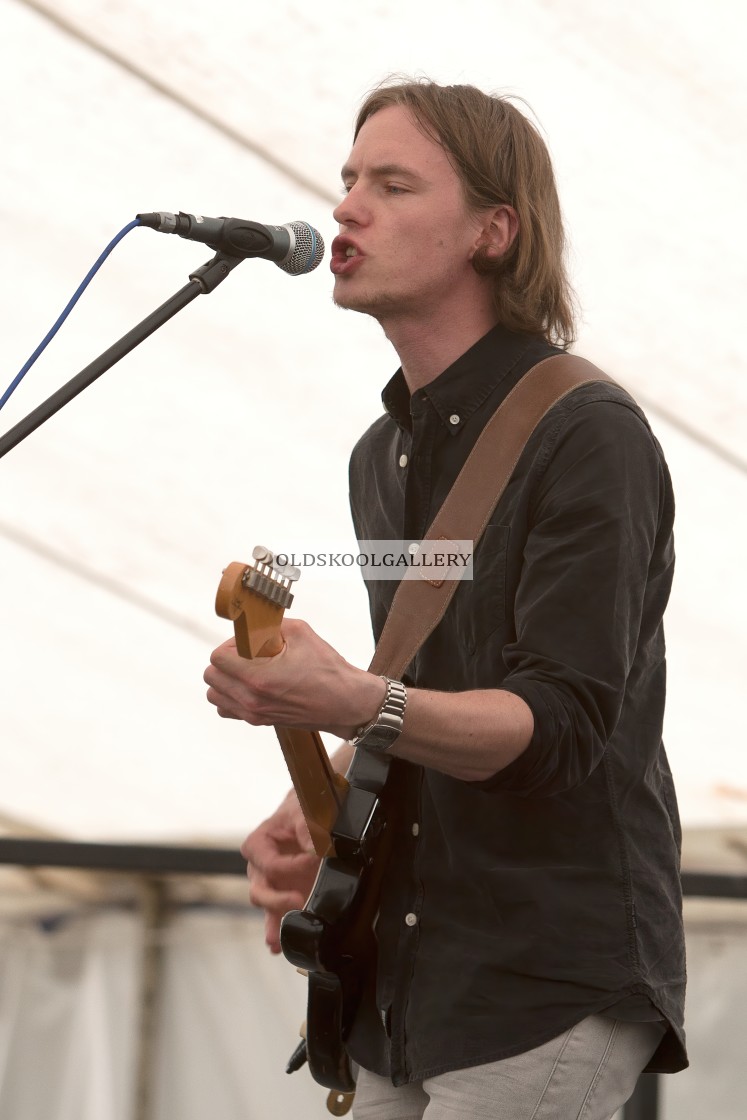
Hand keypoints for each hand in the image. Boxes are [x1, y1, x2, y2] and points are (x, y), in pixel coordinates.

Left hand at [204, 618, 384, 739]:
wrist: (345, 703)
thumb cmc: (327, 670)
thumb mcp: (301, 633)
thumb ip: (270, 625)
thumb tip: (252, 624)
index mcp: (258, 677)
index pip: (217, 658)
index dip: (230, 645)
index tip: (247, 644)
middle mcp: (251, 698)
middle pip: (211, 676)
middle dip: (225, 660)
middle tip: (247, 655)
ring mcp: (253, 713)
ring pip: (215, 694)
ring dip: (224, 680)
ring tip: (247, 671)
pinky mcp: (258, 722)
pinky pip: (226, 709)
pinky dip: (231, 697)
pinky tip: (250, 687)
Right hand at [241, 793, 319, 952]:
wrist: (313, 810)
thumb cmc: (302, 807)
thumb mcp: (304, 812)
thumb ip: (307, 830)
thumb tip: (314, 851)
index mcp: (258, 844)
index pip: (270, 864)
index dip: (291, 865)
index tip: (313, 860)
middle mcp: (260, 867)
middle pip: (260, 891)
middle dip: (277, 900)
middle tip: (298, 900)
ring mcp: (273, 883)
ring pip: (267, 907)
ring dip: (274, 922)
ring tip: (278, 940)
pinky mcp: (285, 893)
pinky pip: (277, 915)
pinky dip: (277, 930)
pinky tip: (279, 946)